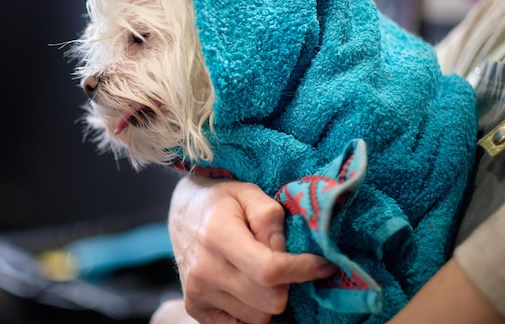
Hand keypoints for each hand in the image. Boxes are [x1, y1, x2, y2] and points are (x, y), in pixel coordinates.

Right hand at [168, 175, 335, 323]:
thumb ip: (271, 218)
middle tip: (284, 263)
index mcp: (218, 235)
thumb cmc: (221, 199)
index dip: (303, 270)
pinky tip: (249, 287)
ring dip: (270, 298)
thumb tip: (285, 253)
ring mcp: (196, 292)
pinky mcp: (194, 307)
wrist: (182, 212)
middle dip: (288, 284)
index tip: (322, 264)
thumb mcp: (249, 193)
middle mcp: (204, 270)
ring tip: (261, 272)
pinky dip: (253, 310)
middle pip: (270, 300)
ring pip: (258, 317)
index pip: (270, 270)